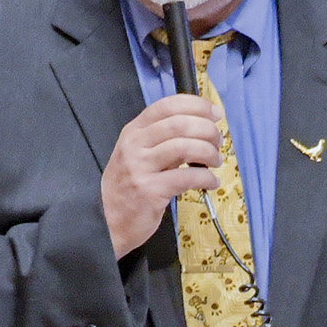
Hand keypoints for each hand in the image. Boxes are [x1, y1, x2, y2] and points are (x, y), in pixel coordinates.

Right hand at [101, 94, 222, 256]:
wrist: (108, 221)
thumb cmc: (129, 186)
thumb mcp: (139, 155)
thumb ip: (165, 140)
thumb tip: (203, 128)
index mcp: (134, 131)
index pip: (168, 105)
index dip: (196, 105)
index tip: (215, 113)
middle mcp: (135, 145)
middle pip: (180, 124)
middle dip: (207, 130)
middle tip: (218, 141)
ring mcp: (141, 167)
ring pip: (185, 147)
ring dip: (209, 152)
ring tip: (215, 161)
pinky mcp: (150, 191)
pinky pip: (187, 177)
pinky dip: (206, 178)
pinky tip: (211, 182)